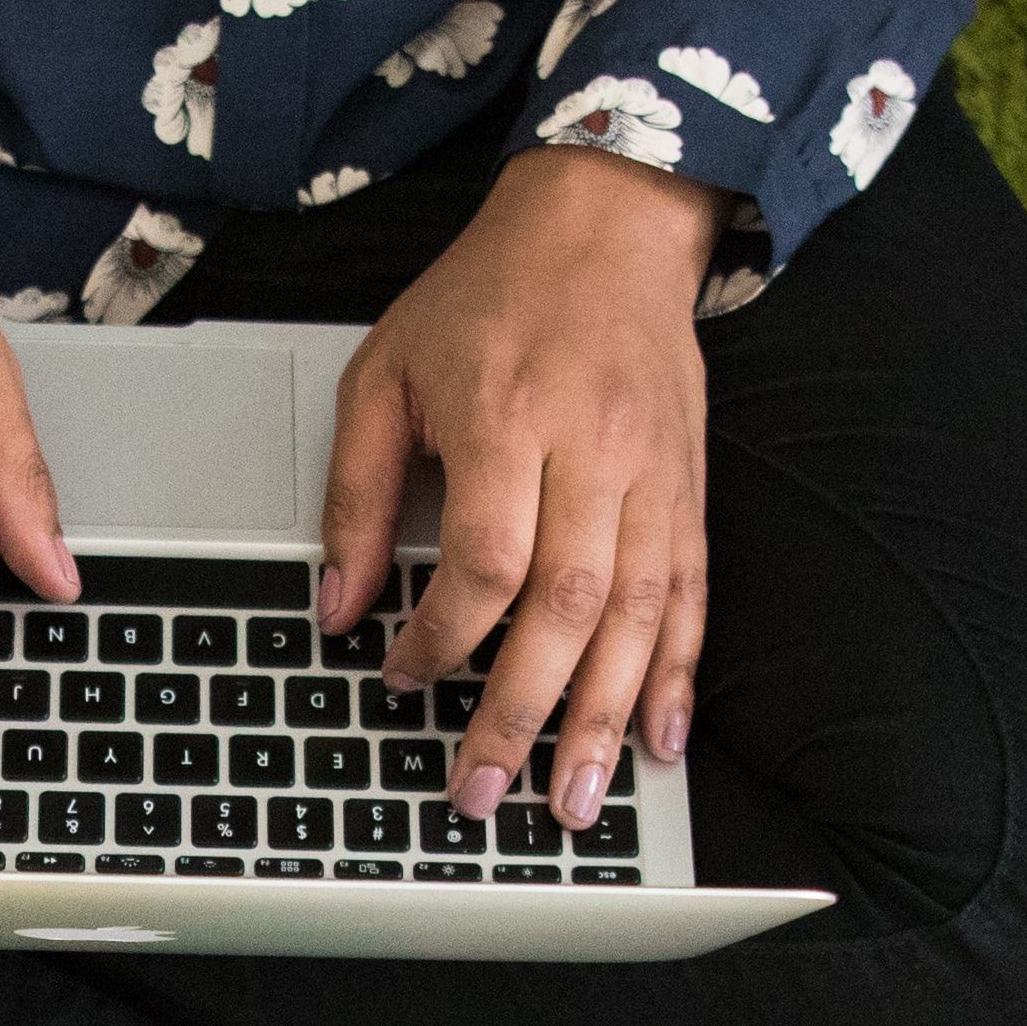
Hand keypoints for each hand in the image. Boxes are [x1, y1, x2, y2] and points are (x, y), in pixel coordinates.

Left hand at [317, 145, 721, 827]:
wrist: (606, 223)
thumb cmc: (487, 297)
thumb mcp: (385, 373)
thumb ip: (356, 494)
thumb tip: (335, 607)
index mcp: (506, 416)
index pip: (484, 562)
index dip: (442, 638)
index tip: (403, 677)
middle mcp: (591, 450)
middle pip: (566, 607)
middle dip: (522, 715)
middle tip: (483, 792)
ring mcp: (653, 473)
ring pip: (636, 616)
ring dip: (603, 720)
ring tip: (571, 801)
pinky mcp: (688, 487)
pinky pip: (690, 594)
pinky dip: (676, 675)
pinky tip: (658, 740)